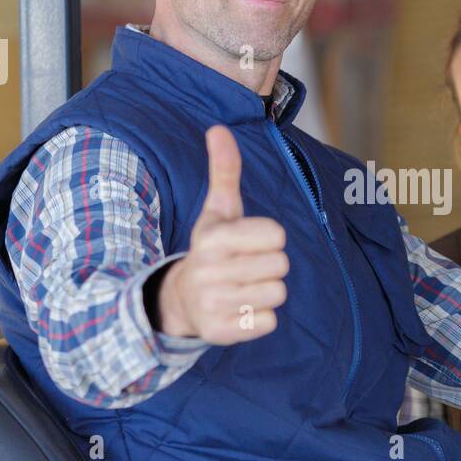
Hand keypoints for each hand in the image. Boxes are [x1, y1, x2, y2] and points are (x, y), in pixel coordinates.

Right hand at [156, 125, 288, 344]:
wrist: (180, 299)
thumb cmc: (211, 247)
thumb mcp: (218, 210)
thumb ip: (224, 171)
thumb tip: (219, 128)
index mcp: (212, 239)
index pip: (278, 236)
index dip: (270, 238)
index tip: (249, 242)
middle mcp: (208, 271)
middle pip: (281, 265)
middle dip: (269, 265)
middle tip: (246, 266)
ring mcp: (213, 304)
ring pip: (277, 294)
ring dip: (266, 291)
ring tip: (242, 286)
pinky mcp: (221, 332)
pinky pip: (269, 322)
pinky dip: (260, 317)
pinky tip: (239, 308)